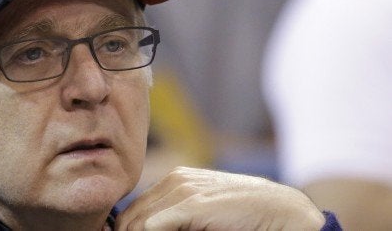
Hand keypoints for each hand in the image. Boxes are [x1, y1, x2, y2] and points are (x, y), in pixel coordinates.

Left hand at [116, 167, 324, 230]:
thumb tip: (145, 230)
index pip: (135, 208)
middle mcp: (175, 180)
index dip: (125, 229)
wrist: (280, 209)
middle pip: (131, 215)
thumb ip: (176, 218)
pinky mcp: (192, 204)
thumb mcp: (203, 212)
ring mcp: (183, 190)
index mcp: (176, 180)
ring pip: (138, 221)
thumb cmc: (243, 214)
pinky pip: (153, 225)